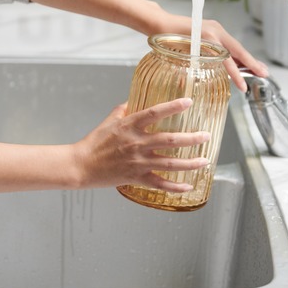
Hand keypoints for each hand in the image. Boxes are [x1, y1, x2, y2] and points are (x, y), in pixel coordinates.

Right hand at [73, 98, 209, 192]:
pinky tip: (189, 186)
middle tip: (206, 136)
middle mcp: (136, 143)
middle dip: (192, 138)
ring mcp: (137, 162)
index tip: (188, 102)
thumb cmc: (94, 142)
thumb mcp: (110, 120)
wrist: (81, 165)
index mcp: (130, 126)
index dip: (172, 107)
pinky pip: (160, 184)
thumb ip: (125, 109)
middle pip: (170, 139)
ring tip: (205, 160)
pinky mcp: (136, 178)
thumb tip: (137, 100)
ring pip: (170, 163)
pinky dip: (175, 186)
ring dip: (190, 163)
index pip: (154, 113)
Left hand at [155, 13, 268, 91]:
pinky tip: (242, 62)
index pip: (227, 59)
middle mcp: (215, 31)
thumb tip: (189, 85)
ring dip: (247, 58)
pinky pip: (228, 44)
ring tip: (259, 70)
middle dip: (252, 63)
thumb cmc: (165, 37)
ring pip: (235, 46)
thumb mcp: (177, 54)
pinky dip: (236, 54)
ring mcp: (215, 29)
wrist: (160, 22)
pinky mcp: (213, 30)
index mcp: (207, 37)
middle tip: (264, 74)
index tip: (243, 86)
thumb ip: (188, 67)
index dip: (236, 74)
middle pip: (238, 49)